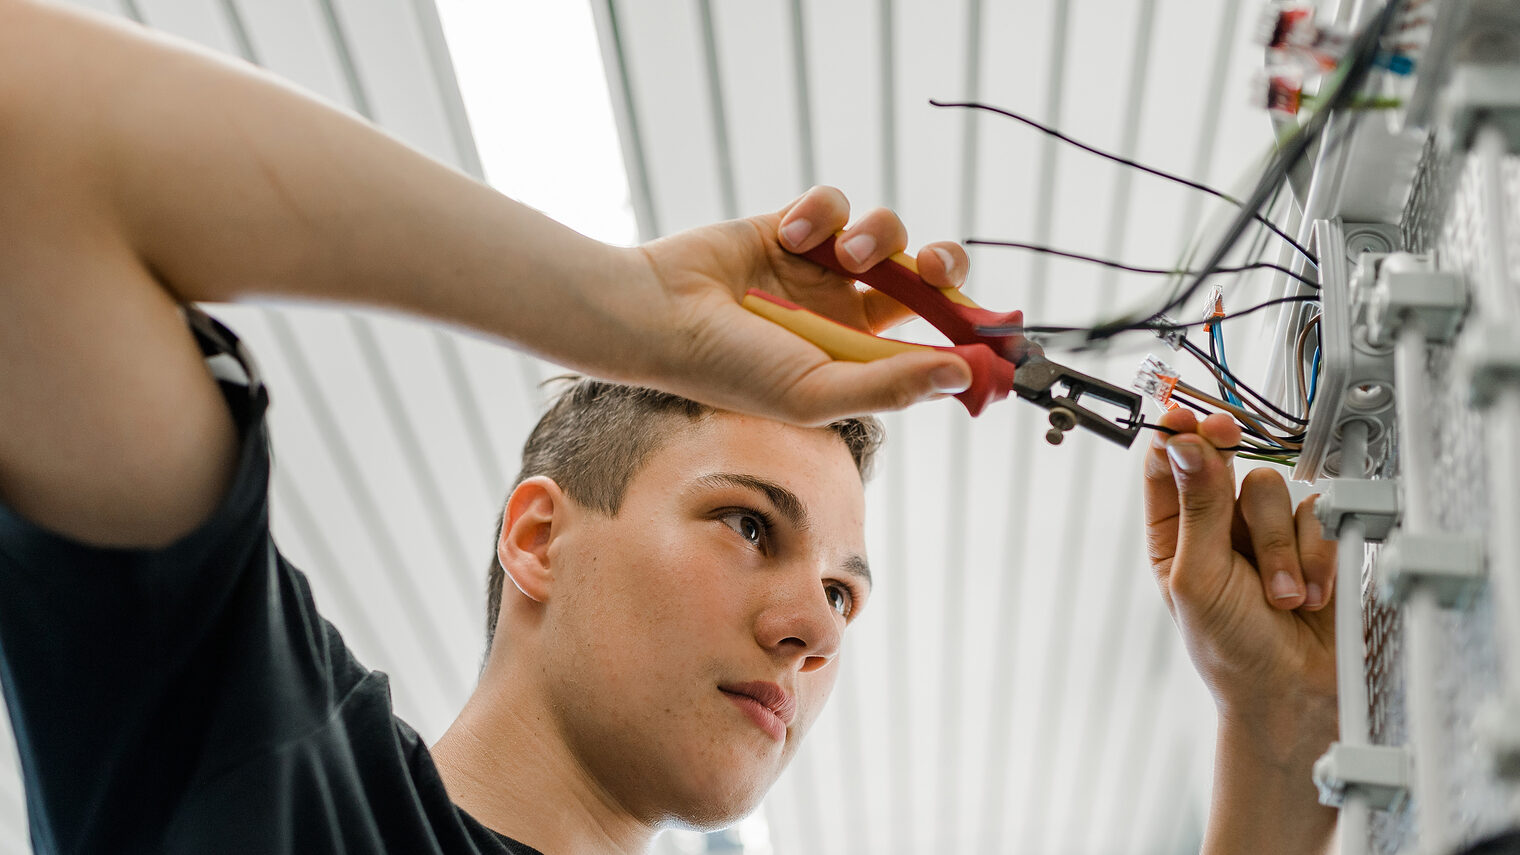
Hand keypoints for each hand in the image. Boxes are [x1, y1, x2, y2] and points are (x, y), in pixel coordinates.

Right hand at [632, 186, 974, 423]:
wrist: (659, 314)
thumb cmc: (730, 369)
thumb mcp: (816, 391)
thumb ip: (890, 384)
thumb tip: (963, 377)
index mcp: (859, 359)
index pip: (933, 342)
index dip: (967, 331)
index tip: (995, 327)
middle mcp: (848, 313)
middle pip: (926, 280)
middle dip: (943, 267)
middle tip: (936, 269)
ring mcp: (822, 268)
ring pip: (886, 232)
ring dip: (876, 234)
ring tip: (843, 251)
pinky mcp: (794, 227)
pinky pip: (835, 204)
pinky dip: (823, 213)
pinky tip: (791, 235)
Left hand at [1142, 408, 1337, 716]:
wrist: (1294, 695)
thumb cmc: (1230, 649)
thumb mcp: (1199, 579)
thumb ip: (1197, 509)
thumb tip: (1185, 446)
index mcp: (1173, 532)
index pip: (1168, 465)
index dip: (1177, 434)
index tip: (1187, 416)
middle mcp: (1217, 525)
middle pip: (1225, 462)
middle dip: (1232, 469)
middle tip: (1229, 439)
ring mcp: (1266, 532)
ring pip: (1274, 489)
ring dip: (1280, 546)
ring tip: (1281, 596)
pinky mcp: (1313, 542)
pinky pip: (1317, 516)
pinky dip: (1316, 557)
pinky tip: (1310, 596)